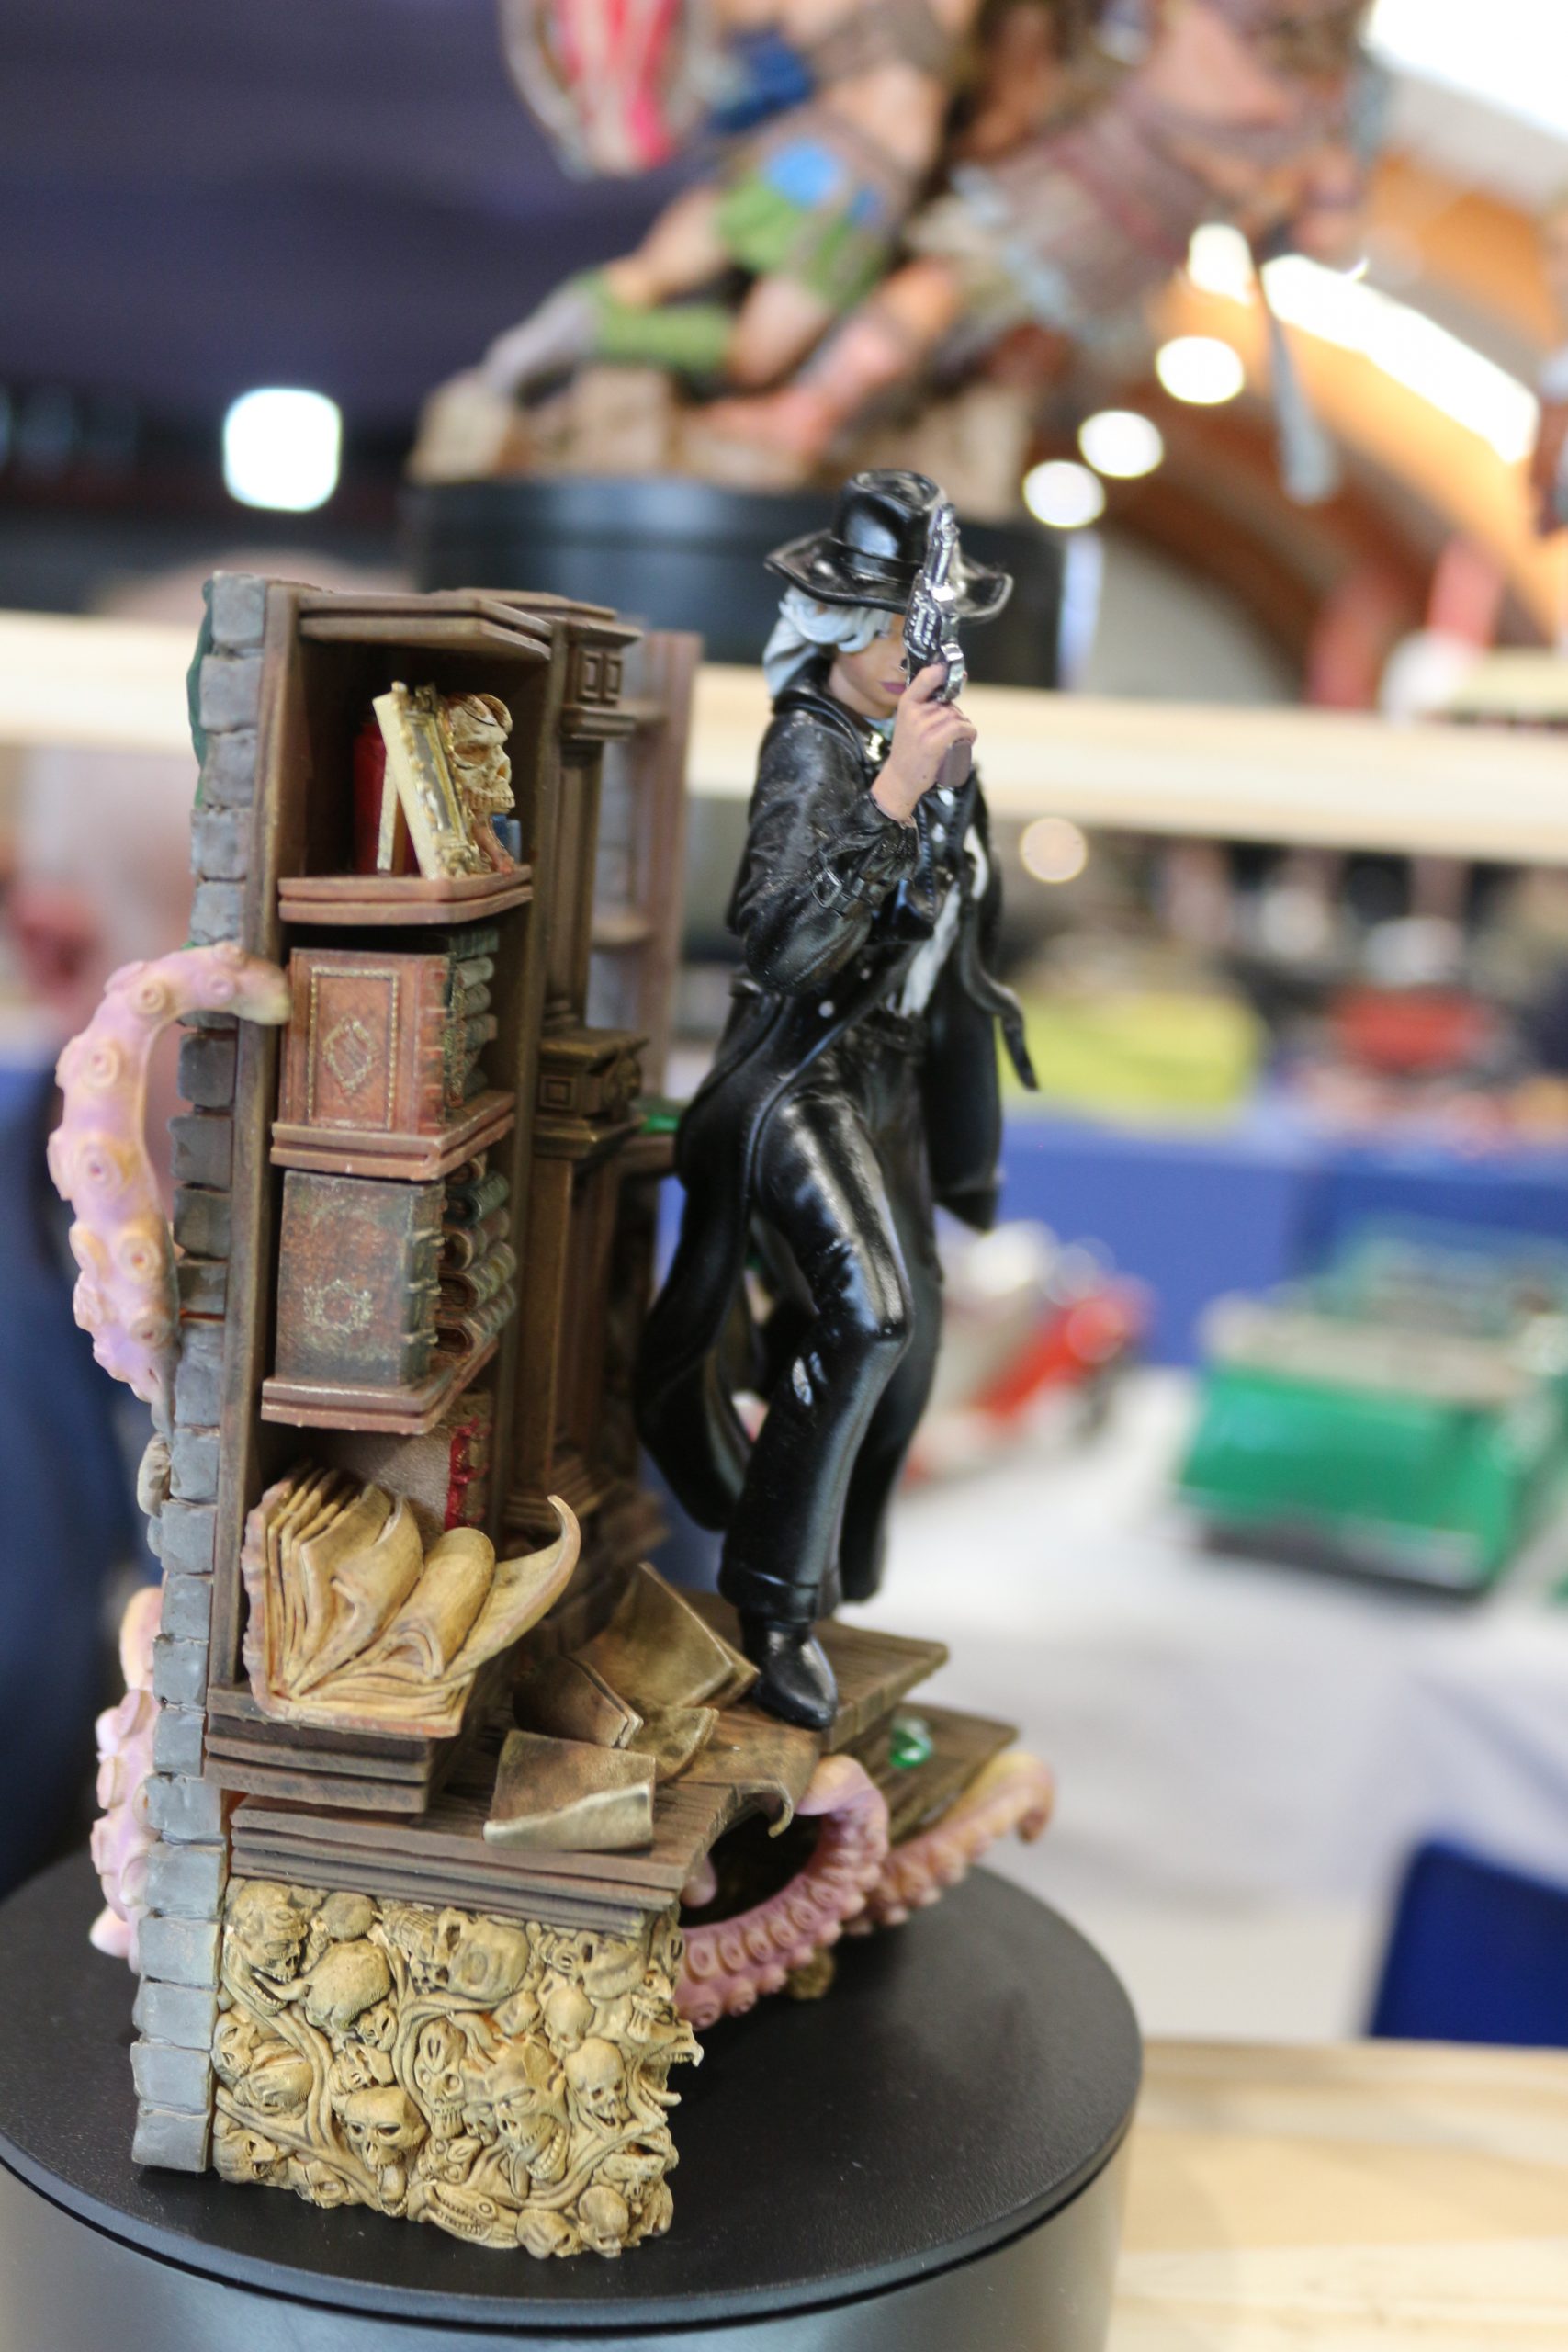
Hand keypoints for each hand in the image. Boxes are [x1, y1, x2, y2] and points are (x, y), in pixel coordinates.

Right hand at [873, 666, 976, 824]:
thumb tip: (955, 686)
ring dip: (964, 728)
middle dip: (956, 716)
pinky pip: (961, 728)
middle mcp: (914, 711)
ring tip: (954, 742)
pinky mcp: (933, 741)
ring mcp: (923, 726)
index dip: (941, 670)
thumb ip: (927, 705)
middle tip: (950, 734)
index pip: (926, 677)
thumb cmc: (910, 750)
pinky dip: (969, 734)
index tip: (950, 670)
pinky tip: (966, 741)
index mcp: (907, 702)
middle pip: (949, 703)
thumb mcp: (910, 721)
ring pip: (958, 716)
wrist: (900, 778)